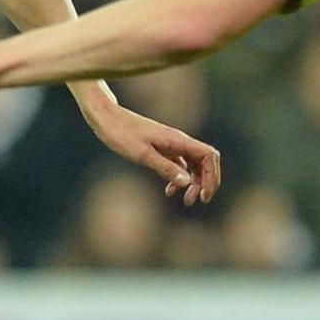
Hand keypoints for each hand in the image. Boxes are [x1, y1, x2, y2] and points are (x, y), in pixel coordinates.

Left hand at [83, 100, 222, 206]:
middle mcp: (178, 141)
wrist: (107, 119)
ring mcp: (171, 145)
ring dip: (193, 183)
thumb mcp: (142, 154)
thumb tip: (186, 182)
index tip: (204, 194)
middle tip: (196, 200)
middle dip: (205, 182)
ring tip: (185, 200)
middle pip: (205, 161)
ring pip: (193, 164)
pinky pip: (179, 165)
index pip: (208, 156)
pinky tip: (169, 191)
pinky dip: (178, 179)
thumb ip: (164, 167)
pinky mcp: (162, 149)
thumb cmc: (122, 135)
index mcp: (178, 140)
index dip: (211, 176)